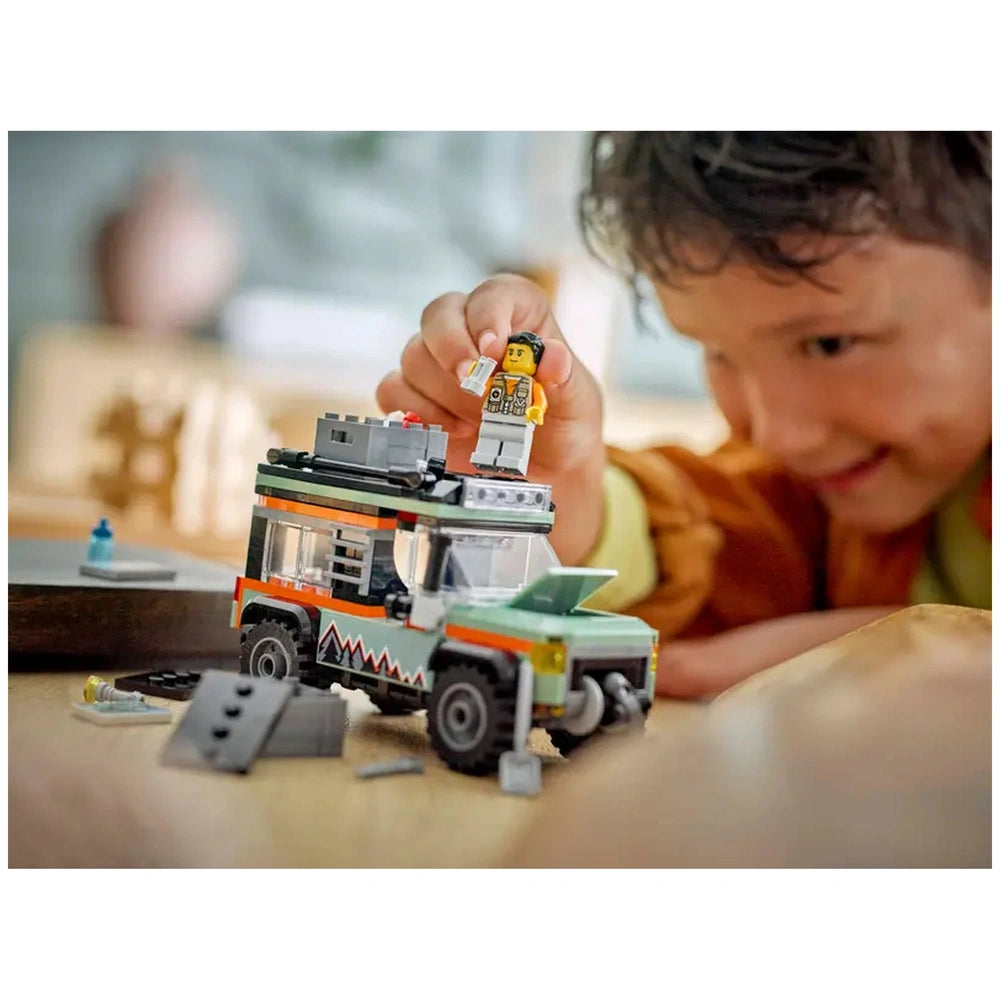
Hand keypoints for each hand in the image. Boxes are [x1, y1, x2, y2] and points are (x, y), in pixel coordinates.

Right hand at [377, 274, 606, 562]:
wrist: (545, 470)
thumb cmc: (562, 424)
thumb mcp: (576, 403)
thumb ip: (564, 378)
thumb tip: (552, 355)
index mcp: (516, 316)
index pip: (494, 295)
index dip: (488, 315)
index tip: (493, 348)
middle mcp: (470, 330)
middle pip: (438, 314)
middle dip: (451, 347)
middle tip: (471, 380)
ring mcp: (438, 363)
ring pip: (414, 355)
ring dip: (445, 393)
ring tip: (479, 421)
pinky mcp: (415, 397)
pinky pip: (393, 391)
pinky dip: (420, 413)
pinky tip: (454, 431)